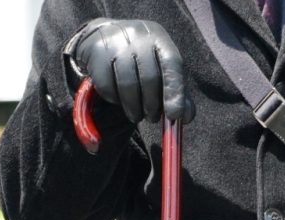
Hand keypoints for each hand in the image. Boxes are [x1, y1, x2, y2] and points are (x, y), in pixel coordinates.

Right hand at [69, 19, 193, 124]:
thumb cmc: (139, 58)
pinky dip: (115, 100)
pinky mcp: (97, 55)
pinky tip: (119, 100)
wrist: (104, 37)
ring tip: (136, 115)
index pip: (172, 63)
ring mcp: (116, 44)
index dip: (175, 91)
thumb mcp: (160, 67)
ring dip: (134, 108)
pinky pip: (108, 87)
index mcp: (159, 38)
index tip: (175, 115)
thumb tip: (187, 117)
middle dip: (152, 105)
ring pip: (128, 85)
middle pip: (149, 77)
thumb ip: (176, 91)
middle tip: (153, 118)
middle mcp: (138, 36)